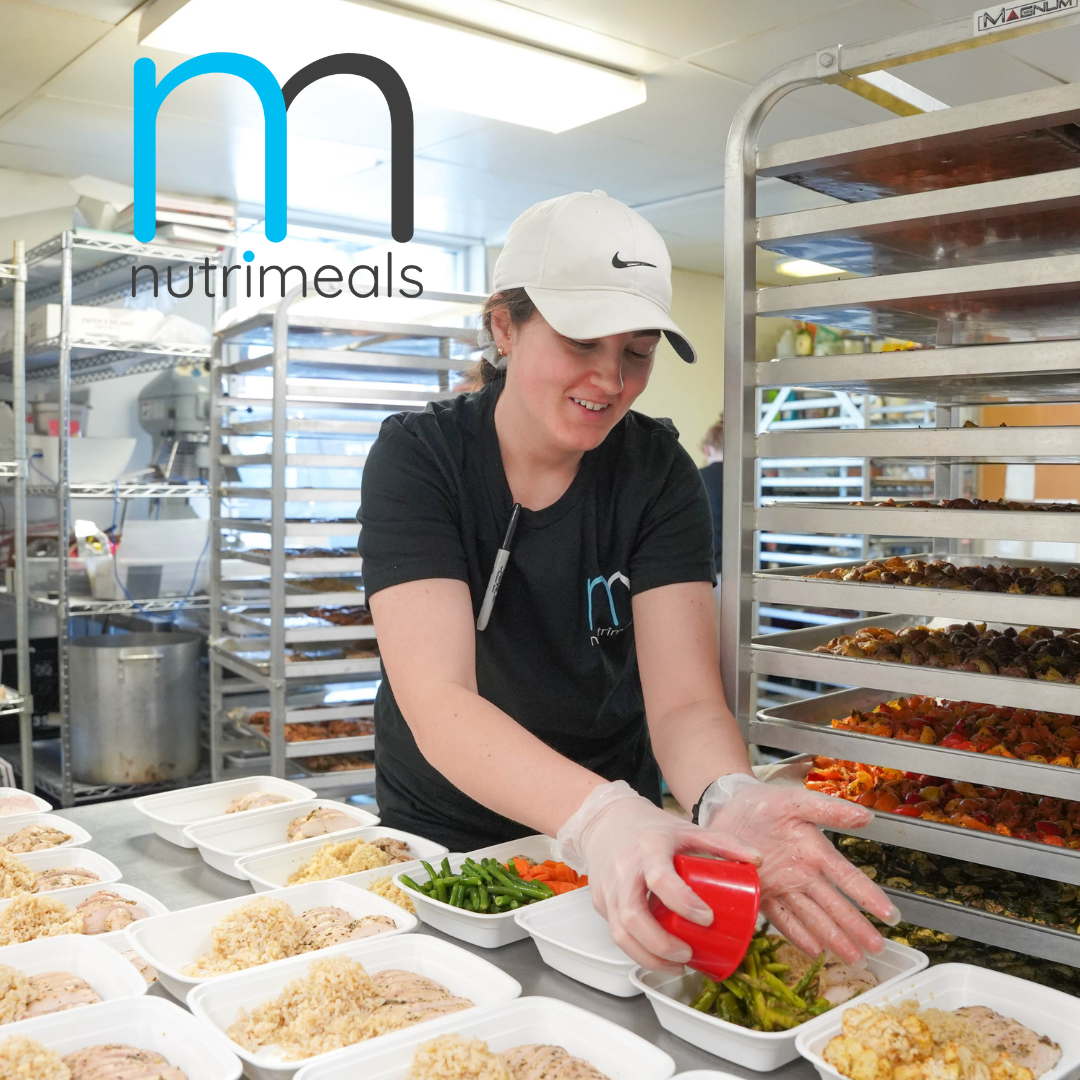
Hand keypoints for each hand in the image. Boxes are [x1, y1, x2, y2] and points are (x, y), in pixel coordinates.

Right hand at [556, 782, 760, 971]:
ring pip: (620, 933)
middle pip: (633, 915)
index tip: (707, 918)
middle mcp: (623, 870)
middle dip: (661, 944)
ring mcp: (608, 889)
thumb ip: (721, 843)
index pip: (660, 879)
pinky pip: (616, 932)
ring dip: (648, 956)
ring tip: (676, 964)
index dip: (683, 902)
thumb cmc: (650, 829)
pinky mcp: (600, 903)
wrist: (606, 822)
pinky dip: (637, 951)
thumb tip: (757, 860)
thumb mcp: (686, 830)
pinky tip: (658, 957)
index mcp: (648, 849)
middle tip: (688, 953)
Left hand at [703, 781, 900, 964]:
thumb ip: (827, 809)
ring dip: (833, 938)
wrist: (725, 807)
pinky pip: (781, 918)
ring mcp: (782, 886)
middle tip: (877, 950)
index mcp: (814, 851)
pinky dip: (797, 935)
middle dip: (856, 928)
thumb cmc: (764, 803)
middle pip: (834, 905)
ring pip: (813, 917)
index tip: (889, 915)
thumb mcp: (795, 801)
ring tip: (853, 959)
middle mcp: (802, 873)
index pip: (847, 878)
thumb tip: (866, 816)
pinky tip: (814, 951)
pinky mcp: (760, 893)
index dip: (868, 896)